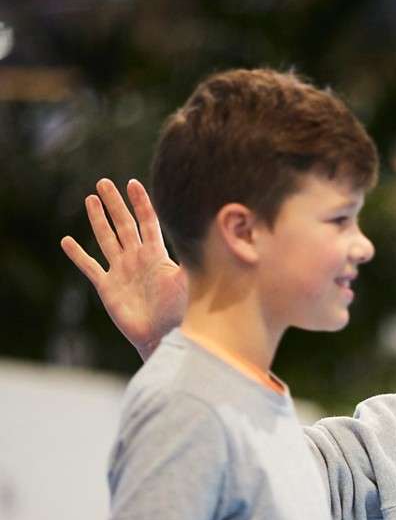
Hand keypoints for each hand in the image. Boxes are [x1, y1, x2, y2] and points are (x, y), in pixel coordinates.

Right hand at [60, 178, 186, 358]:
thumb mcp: (188, 284)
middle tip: (104, 182)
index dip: (141, 203)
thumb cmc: (181, 313)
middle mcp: (138, 260)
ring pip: (107, 239)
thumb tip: (204, 243)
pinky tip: (67, 241)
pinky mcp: (108, 287)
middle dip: (115, 204)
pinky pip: (90, 267)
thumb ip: (191, 263)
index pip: (148, 222)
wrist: (165, 337)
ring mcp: (122, 272)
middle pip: (124, 225)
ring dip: (98, 220)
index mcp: (157, 256)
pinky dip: (78, 255)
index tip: (133, 183)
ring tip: (91, 199)